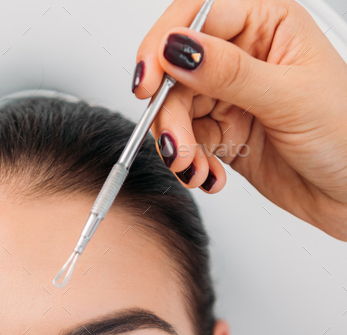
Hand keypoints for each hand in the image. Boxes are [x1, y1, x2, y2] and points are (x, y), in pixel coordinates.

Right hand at [132, 0, 346, 238]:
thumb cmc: (345, 135)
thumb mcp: (289, 96)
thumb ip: (229, 72)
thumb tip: (178, 49)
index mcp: (267, 23)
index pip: (198, 16)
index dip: (164, 45)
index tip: (148, 81)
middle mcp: (245, 56)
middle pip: (178, 71)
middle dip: (170, 114)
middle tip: (176, 147)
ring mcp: (233, 96)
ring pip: (177, 112)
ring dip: (178, 146)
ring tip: (195, 169)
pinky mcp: (225, 135)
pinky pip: (188, 144)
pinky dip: (190, 165)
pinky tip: (210, 176)